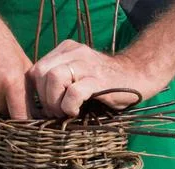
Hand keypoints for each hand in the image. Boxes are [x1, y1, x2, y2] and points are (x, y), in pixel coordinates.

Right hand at [0, 5, 33, 119]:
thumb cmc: (2, 46)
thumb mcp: (24, 66)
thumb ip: (31, 92)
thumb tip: (38, 115)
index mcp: (12, 82)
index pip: (21, 117)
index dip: (25, 122)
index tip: (29, 126)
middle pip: (5, 113)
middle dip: (9, 105)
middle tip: (7, 88)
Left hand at [29, 40, 164, 117]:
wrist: (138, 77)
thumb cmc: (107, 82)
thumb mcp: (79, 75)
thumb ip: (61, 80)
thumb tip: (40, 104)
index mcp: (67, 50)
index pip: (36, 69)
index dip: (37, 91)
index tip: (49, 106)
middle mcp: (75, 52)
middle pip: (41, 72)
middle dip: (44, 97)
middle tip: (56, 112)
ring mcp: (87, 64)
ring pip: (54, 78)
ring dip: (54, 101)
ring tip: (65, 112)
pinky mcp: (98, 79)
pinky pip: (74, 92)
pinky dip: (69, 106)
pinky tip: (76, 111)